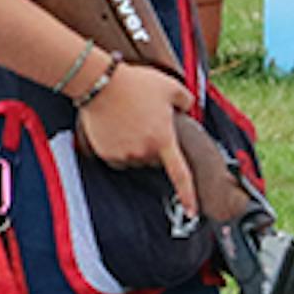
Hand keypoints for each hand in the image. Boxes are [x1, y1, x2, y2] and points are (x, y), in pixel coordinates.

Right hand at [76, 56, 198, 213]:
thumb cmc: (136, 83)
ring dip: (135, 145)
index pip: (180, 175)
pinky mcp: (104, 152)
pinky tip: (114, 128)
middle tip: (146, 122)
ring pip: (134, 158)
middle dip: (153, 145)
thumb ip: (186, 101)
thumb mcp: (171, 86)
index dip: (188, 195)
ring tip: (128, 120)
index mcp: (163, 140)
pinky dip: (117, 146)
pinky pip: (116, 156)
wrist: (100, 82)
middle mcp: (143, 152)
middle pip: (153, 159)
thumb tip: (188, 108)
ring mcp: (122, 154)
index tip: (193, 211)